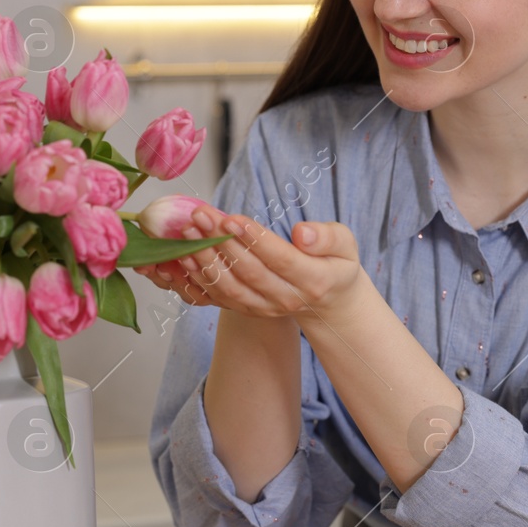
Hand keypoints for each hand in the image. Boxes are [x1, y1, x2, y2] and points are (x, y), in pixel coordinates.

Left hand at [132, 207, 365, 319]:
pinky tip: (182, 256)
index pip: (281, 260)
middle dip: (221, 243)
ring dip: (204, 259)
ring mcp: (264, 308)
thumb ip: (328, 237)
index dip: (255, 241)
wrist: (328, 301)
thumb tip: (302, 233)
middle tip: (200, 215)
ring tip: (188, 231)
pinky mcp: (247, 310)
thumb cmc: (335, 263)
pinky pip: (217, 298)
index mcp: (314, 281)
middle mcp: (286, 299)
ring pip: (229, 288)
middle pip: (249, 272)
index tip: (233, 218)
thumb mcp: (345, 245)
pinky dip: (196, 279)